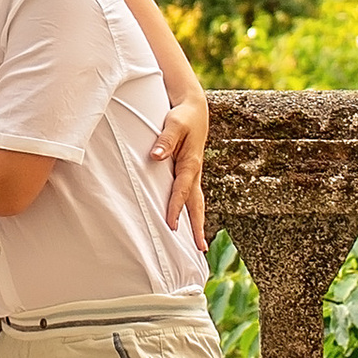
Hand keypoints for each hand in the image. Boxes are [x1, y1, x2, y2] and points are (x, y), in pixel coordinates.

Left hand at [150, 85, 208, 240]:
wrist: (195, 109)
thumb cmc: (183, 116)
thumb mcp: (174, 123)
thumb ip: (165, 140)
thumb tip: (156, 156)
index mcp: (190, 163)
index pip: (181, 190)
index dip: (175, 208)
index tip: (171, 225)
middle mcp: (194, 172)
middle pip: (197, 204)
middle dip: (198, 226)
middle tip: (201, 248)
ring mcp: (193, 174)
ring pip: (196, 203)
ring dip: (197, 222)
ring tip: (200, 245)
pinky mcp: (189, 173)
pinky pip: (191, 197)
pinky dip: (191, 211)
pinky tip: (188, 222)